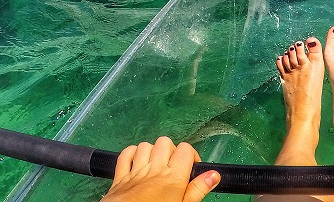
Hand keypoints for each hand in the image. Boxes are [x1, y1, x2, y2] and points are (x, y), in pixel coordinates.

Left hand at [100, 136, 220, 201]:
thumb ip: (197, 191)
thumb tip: (213, 175)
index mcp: (173, 177)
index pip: (186, 149)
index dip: (191, 156)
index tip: (191, 168)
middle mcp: (155, 169)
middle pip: (165, 142)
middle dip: (171, 151)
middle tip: (174, 168)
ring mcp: (136, 171)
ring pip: (146, 145)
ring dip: (152, 152)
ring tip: (157, 166)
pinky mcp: (120, 177)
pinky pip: (125, 154)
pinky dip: (132, 154)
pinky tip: (138, 162)